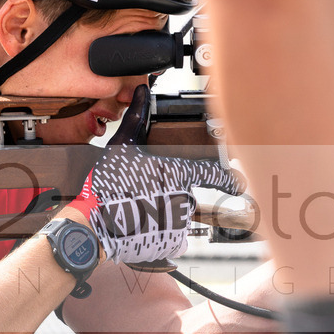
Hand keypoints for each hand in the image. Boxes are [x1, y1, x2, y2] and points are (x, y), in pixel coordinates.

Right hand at [68, 85, 244, 263]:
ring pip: (177, 216)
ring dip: (163, 214)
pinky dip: (159, 232)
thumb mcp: (121, 146)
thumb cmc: (108, 184)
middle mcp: (183, 197)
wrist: (95, 225)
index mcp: (176, 173)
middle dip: (170, 196)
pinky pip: (172, 236)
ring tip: (138, 211)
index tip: (238, 183)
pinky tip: (141, 226)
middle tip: (144, 196)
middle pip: (185, 196)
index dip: (229, 178)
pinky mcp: (171, 242)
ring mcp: (178, 222)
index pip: (213, 174)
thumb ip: (136, 119)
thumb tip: (141, 91)